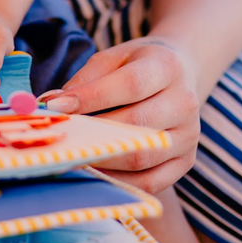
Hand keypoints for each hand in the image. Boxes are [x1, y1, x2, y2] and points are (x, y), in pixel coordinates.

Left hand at [39, 37, 200, 194]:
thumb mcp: (112, 60)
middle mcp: (185, 102)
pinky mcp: (185, 161)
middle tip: (59, 137)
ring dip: (102, 160)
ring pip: (142, 157)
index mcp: (167, 67)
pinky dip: (118, 182)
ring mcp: (189, 135)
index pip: (130, 85)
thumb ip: (84, 81)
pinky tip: (94, 172)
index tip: (55, 106)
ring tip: (71, 155)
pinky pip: (150, 182)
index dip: (91, 97)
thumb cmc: (136, 66)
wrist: (180, 76)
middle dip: (92, 132)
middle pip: (137, 124)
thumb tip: (52, 105)